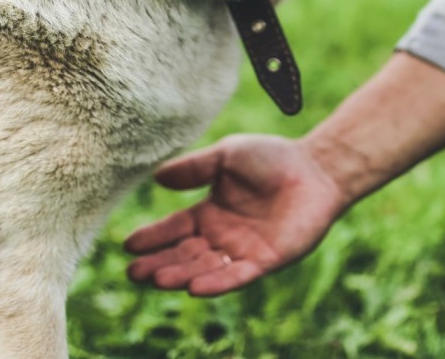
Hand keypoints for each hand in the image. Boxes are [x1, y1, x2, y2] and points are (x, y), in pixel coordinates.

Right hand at [125, 135, 347, 295]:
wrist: (316, 168)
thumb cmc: (272, 158)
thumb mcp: (227, 156)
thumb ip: (195, 167)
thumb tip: (157, 177)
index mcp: (209, 214)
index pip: (174, 230)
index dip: (152, 238)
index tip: (128, 245)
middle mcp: (221, 237)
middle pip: (184, 255)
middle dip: (159, 264)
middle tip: (134, 272)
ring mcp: (242, 252)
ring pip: (205, 269)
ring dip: (181, 276)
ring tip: (157, 279)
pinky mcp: (267, 261)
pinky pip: (237, 276)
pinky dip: (216, 283)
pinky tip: (195, 288)